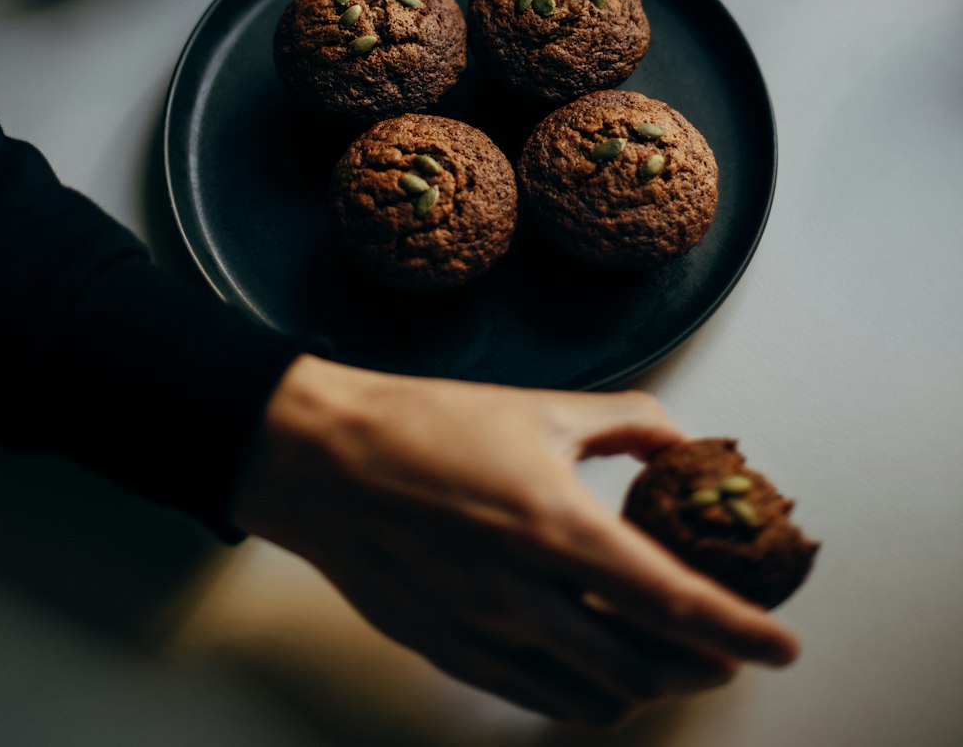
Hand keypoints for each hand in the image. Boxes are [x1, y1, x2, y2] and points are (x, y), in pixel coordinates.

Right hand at [232, 357, 798, 724]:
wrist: (322, 458)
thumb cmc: (426, 424)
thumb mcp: (539, 406)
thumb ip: (625, 423)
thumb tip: (681, 438)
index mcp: (557, 527)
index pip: (673, 601)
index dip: (738, 631)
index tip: (780, 648)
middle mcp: (526, 595)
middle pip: (642, 669)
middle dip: (698, 668)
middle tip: (722, 652)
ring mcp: (483, 634)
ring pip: (592, 697)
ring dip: (642, 688)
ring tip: (660, 662)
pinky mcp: (447, 652)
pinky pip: (534, 697)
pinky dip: (579, 693)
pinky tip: (587, 667)